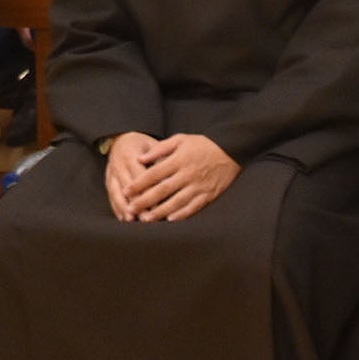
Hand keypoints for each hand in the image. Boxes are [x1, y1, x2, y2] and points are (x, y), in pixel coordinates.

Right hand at [102, 133, 156, 221]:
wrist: (122, 139)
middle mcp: (118, 165)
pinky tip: (123, 218)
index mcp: (129, 155)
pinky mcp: (108, 180)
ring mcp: (111, 174)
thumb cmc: (143, 144)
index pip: (140, 177)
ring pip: (116, 193)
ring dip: (124, 208)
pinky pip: (111, 196)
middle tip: (146, 218)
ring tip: (132, 219)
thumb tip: (169, 176)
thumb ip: (160, 159)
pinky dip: (117, 207)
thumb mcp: (152, 146)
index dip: (148, 192)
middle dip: (137, 204)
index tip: (158, 205)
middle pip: (128, 188)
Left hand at [122, 133, 240, 221]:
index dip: (139, 183)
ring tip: (147, 219)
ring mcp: (198, 185)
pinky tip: (171, 220)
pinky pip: (194, 206)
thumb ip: (160, 148)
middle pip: (162, 189)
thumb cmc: (203, 144)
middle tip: (131, 209)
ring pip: (176, 201)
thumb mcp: (181, 139)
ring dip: (160, 211)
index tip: (126, 191)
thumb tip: (140, 158)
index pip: (154, 173)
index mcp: (178, 160)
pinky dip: (182, 214)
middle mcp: (187, 174)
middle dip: (145, 200)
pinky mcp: (208, 194)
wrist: (232, 150)